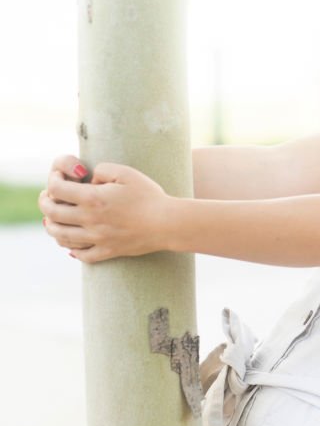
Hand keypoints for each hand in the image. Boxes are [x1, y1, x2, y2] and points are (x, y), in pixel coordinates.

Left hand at [39, 157, 173, 263]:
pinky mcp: (108, 251)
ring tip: (53, 220)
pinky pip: (82, 255)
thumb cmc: (150, 196)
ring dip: (51, 227)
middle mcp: (90, 220)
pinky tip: (73, 245)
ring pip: (61, 237)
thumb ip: (103, 169)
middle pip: (52, 214)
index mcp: (93, 199)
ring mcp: (98, 239)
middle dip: (45, 204)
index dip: (52, 181)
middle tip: (47, 198)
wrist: (168, 223)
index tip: (56, 179)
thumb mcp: (127, 173)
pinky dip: (72, 250)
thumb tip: (88, 178)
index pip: (57, 190)